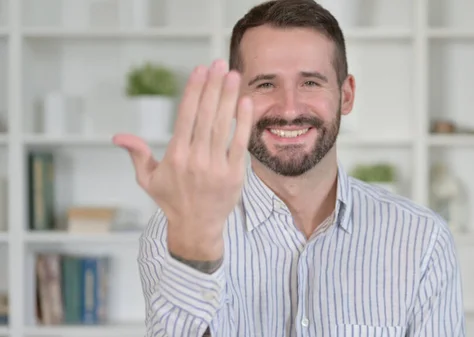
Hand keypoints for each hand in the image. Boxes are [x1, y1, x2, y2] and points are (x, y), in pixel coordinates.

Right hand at [113, 59, 253, 260]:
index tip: (200, 70)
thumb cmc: (171, 200)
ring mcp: (215, 167)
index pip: (185, 115)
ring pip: (222, 125)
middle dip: (213, 86)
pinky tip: (246, 103)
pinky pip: (239, 144)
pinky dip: (243, 123)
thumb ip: (137, 154)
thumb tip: (118, 136)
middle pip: (206, 115)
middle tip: (220, 64)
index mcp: (174, 156)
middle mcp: (195, 159)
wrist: (196, 229)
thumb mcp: (148, 179)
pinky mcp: (234, 175)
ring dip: (229, 98)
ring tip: (234, 76)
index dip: (193, 90)